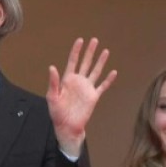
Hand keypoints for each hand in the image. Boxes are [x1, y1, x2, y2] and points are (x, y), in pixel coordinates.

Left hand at [47, 37, 117, 156]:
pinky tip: (114, 72)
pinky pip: (102, 86)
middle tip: (94, 40)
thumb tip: (52, 67)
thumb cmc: (57, 113)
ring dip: (100, 62)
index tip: (80, 40)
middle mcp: (78, 81)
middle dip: (90, 52)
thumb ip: (53, 82)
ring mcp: (87, 88)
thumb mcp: (52, 97)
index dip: (76, 51)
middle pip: (85, 63)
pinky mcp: (94, 97)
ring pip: (95, 71)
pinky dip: (108, 80)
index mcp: (67, 80)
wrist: (67, 126)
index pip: (72, 61)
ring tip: (106, 51)